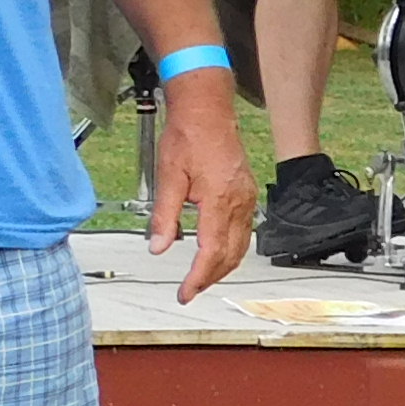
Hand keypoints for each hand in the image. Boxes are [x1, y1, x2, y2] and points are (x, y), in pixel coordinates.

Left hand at [156, 73, 258, 301]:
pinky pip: (244, 231)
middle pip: (230, 256)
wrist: (207, 112)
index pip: (211, 253)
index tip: (184, 293)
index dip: (198, 278)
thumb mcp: (167, 178)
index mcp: (220, 202)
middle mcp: (239, 204)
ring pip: (241, 246)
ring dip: (222, 266)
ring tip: (200, 277)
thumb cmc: (187, 138)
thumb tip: (158, 248)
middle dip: (210, 277)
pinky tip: (216, 251)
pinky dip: (231, 248)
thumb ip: (164, 217)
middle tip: (189, 290)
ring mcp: (247, 199)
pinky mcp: (247, 193)